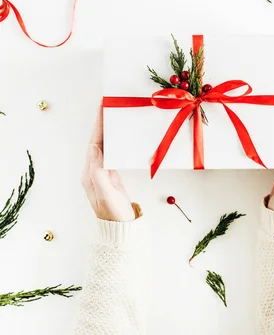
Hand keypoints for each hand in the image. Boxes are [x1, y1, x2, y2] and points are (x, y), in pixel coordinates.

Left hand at [82, 106, 140, 221]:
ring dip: (109, 129)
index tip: (103, 108)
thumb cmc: (114, 214)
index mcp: (90, 173)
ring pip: (106, 145)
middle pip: (98, 141)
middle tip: (109, 104)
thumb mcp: (107, 194)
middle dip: (102, 123)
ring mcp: (103, 172)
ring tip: (115, 114)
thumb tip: (94, 148)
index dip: (98, 125)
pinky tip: (122, 133)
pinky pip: (113, 152)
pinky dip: (116, 140)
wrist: (122, 230)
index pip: (94, 143)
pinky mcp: (113, 175)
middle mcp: (94, 170)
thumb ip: (99, 172)